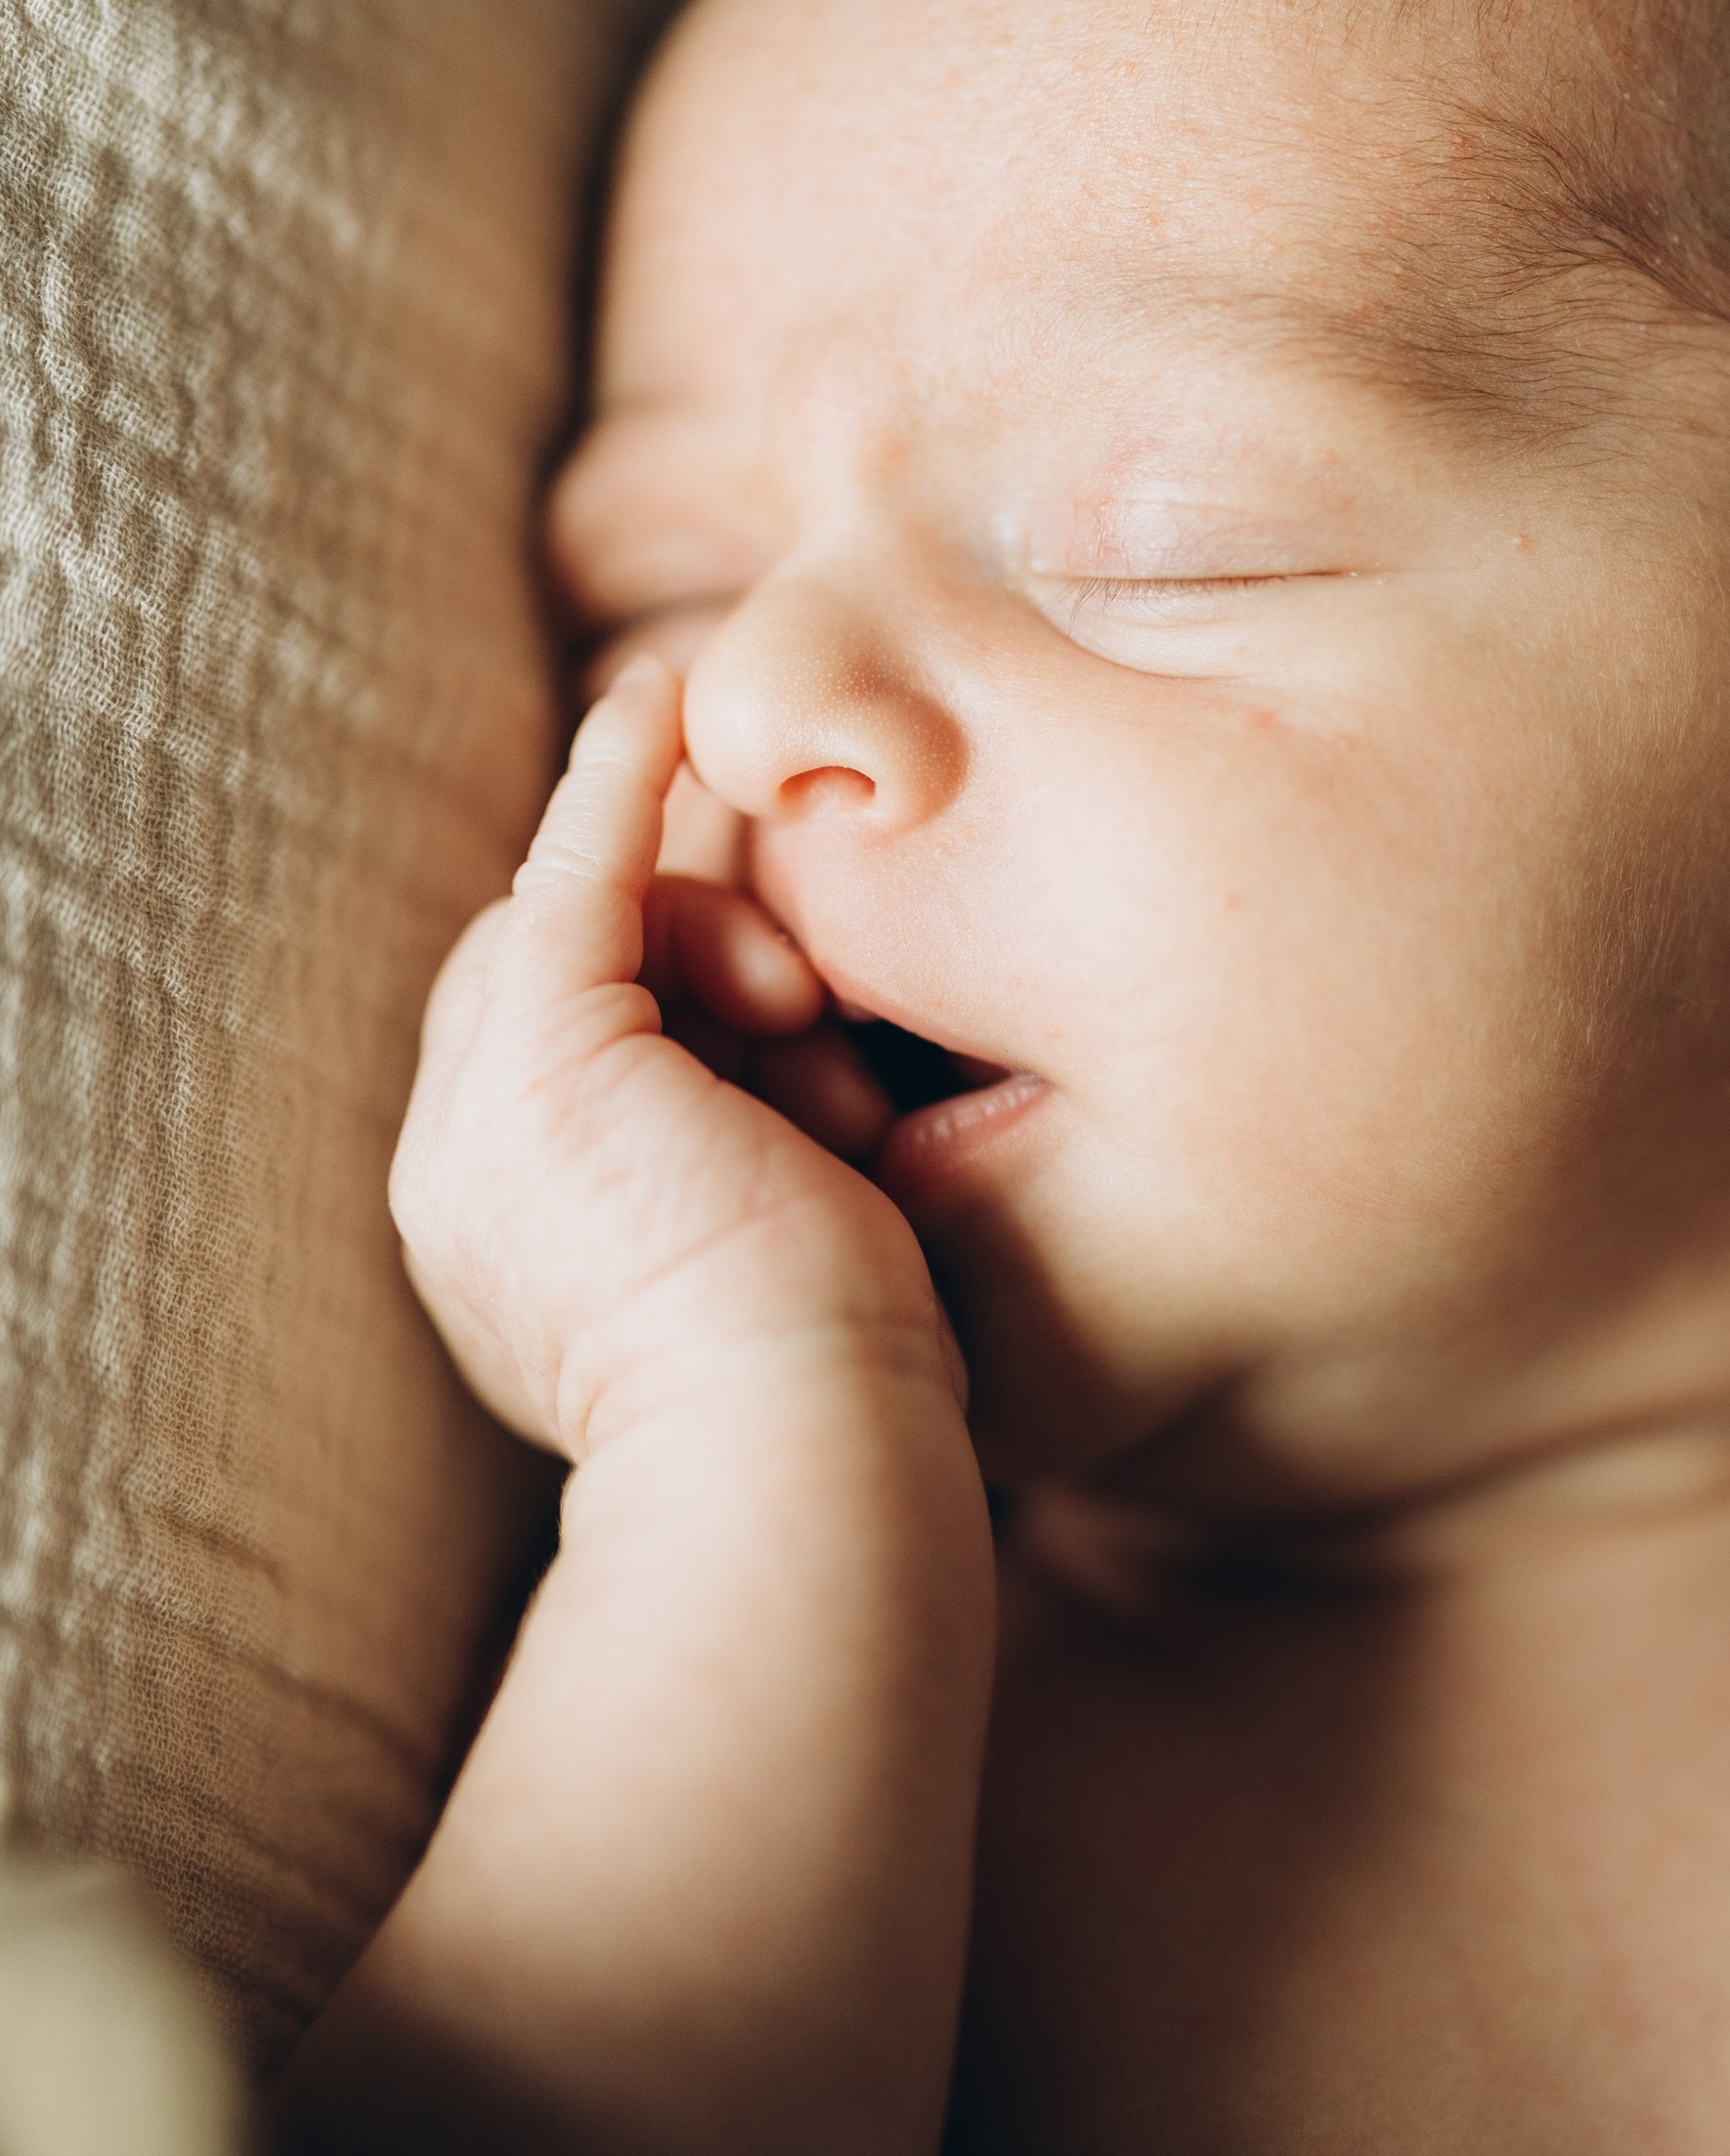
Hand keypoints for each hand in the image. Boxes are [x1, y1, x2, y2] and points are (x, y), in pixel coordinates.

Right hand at [392, 658, 951, 1455]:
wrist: (799, 1458)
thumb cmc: (839, 1413)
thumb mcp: (786, 1275)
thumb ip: (761, 1183)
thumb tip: (839, 1119)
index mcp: (514, 1248)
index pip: (575, 1064)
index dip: (674, 1005)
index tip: (784, 1002)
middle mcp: (463, 1182)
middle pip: (570, 985)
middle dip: (702, 977)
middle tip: (814, 1029)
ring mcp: (480, 1115)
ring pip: (590, 939)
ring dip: (722, 953)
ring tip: (815, 1038)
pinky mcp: (537, 1049)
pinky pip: (575, 875)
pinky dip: (617, 784)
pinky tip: (658, 698)